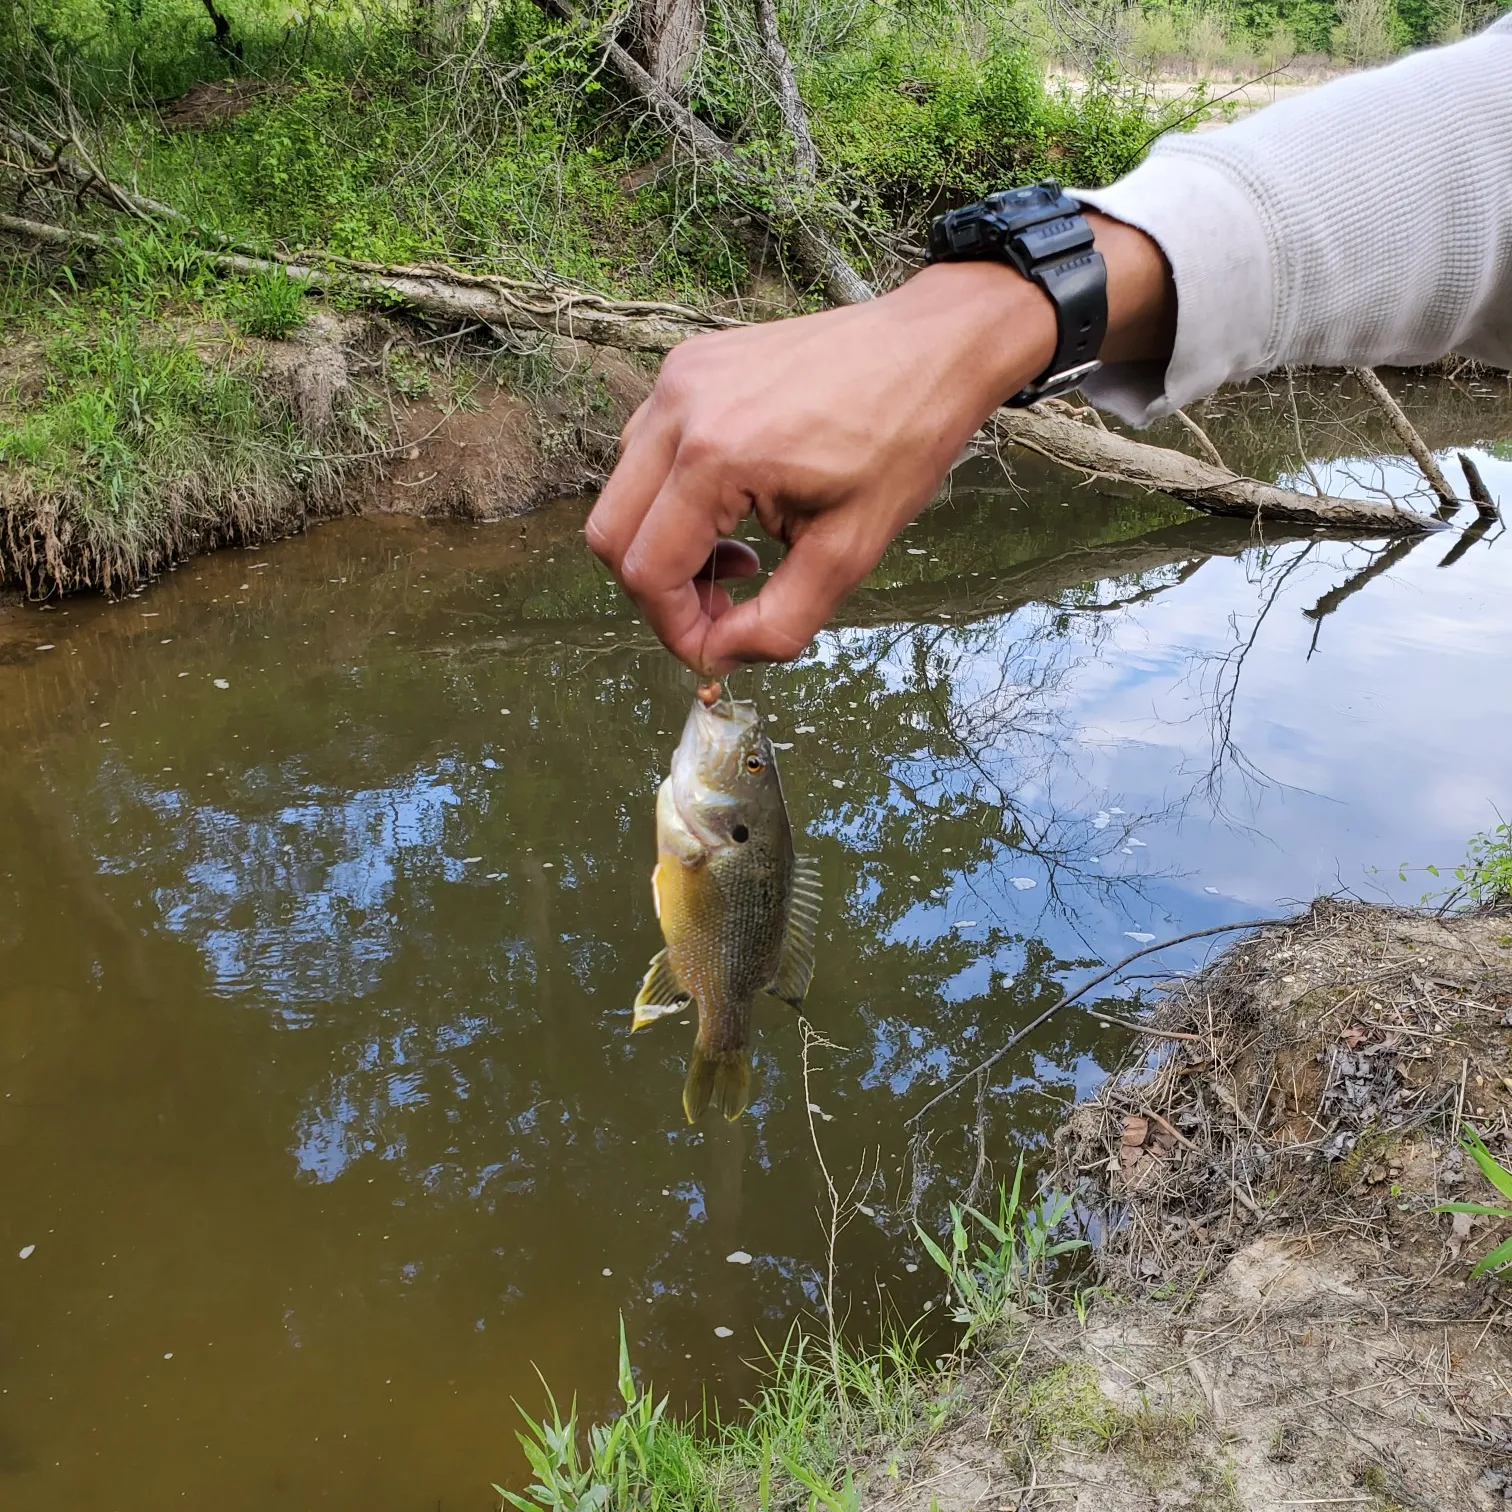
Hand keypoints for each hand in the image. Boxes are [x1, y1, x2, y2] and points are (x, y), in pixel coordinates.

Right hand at [585, 216, 1172, 672]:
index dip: (676, 629)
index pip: (646, 571)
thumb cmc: (902, 442)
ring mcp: (677, 380)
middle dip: (661, 591)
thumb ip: (777, 624)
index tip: (719, 647)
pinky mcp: (687, 366)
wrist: (931, 346)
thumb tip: (719, 658)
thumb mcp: (848, 554)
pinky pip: (646, 452)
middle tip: (724, 608)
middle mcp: (678, 410)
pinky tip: (737, 507)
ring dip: (666, 545)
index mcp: (715, 456)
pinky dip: (674, 499)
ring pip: (622, 495)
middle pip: (611, 536)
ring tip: (741, 557)